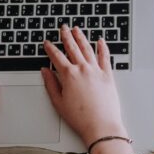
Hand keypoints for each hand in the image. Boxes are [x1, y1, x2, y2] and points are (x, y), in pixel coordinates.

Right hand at [40, 25, 126, 146]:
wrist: (101, 126)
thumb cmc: (80, 118)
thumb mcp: (58, 102)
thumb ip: (51, 84)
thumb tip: (45, 71)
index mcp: (69, 75)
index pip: (57, 56)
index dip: (50, 48)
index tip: (47, 43)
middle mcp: (83, 69)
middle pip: (72, 47)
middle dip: (66, 36)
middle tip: (63, 28)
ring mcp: (96, 71)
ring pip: (87, 48)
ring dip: (81, 37)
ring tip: (77, 29)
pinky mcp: (108, 75)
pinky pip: (105, 57)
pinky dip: (102, 47)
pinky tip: (100, 41)